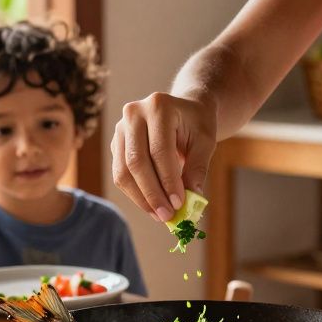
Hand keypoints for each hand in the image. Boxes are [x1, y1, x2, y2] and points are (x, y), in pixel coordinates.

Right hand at [112, 91, 217, 220]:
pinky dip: (135, 193)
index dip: (168, 180)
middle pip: (136, 161)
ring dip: (141, 198)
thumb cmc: (196, 124)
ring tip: (160, 215)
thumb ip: (198, 168)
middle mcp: (134, 114)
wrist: (183, 109)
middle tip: (167, 216)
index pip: (159, 151)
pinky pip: (120, 174)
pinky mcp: (116, 143)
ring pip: (123, 171)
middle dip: (152, 193)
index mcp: (158, 106)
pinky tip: (151, 206)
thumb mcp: (205, 141)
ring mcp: (120, 128)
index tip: (179, 204)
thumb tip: (191, 199)